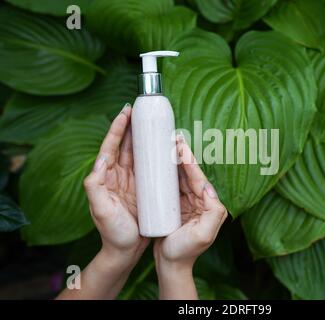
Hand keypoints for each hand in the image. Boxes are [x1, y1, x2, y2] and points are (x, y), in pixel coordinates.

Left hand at [83, 104, 148, 263]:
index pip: (111, 146)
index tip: (126, 111)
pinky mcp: (146, 189)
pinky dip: (156, 155)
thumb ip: (95, 186)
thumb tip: (102, 159)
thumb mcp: (101, 211)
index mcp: (107, 177)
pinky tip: (165, 148)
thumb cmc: (112, 232)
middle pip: (126, 145)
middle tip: (143, 110)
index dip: (118, 128)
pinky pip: (151, 167)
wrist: (126, 251)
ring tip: (155, 123)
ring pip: (139, 153)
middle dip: (133, 126)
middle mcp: (119, 175)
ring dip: (145, 137)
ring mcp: (133, 181)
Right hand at [153, 136, 227, 270]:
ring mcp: (186, 201)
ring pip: (180, 176)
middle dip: (182, 155)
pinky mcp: (173, 205)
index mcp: (208, 204)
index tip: (181, 146)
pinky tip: (158, 163)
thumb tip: (208, 188)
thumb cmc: (186, 251)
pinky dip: (166, 173)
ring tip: (166, 144)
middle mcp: (199, 200)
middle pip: (189, 173)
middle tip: (173, 137)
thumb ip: (214, 212)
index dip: (190, 162)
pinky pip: (170, 185)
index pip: (198, 178)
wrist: (171, 264)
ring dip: (174, 161)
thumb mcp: (204, 235)